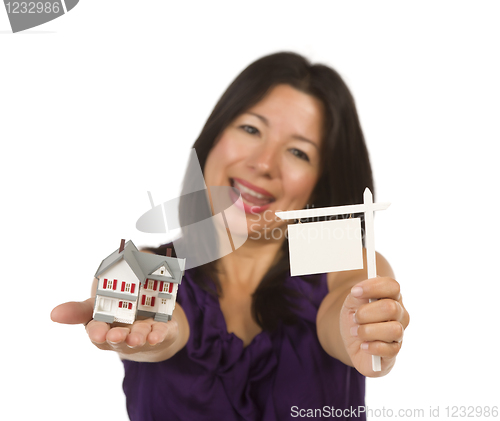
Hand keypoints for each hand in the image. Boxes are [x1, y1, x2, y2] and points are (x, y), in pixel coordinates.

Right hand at [51, 297, 179, 361]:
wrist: (146, 320)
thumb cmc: (116, 314)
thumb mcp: (96, 307)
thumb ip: (78, 310)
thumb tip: (53, 314)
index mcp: (104, 328)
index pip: (97, 332)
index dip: (97, 332)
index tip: (97, 333)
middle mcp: (122, 335)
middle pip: (118, 339)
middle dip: (117, 338)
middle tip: (116, 336)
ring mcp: (142, 335)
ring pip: (139, 337)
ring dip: (138, 337)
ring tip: (137, 337)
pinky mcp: (162, 332)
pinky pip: (162, 334)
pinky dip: (160, 334)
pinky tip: (157, 335)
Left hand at [339, 277, 409, 376]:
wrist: (353, 342)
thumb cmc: (355, 319)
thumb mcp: (351, 304)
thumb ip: (356, 296)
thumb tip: (358, 291)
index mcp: (391, 297)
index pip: (392, 286)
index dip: (373, 287)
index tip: (354, 292)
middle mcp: (400, 314)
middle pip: (391, 308)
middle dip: (366, 313)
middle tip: (355, 318)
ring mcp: (400, 334)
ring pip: (394, 330)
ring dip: (368, 331)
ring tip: (356, 332)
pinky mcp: (394, 352)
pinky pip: (390, 350)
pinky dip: (372, 347)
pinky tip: (363, 345)